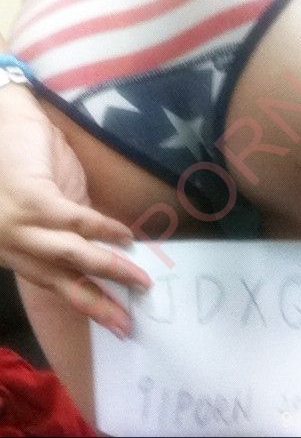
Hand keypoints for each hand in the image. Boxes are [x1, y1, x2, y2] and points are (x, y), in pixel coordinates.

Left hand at [0, 84, 149, 338]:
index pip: (53, 284)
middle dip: (97, 305)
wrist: (4, 121)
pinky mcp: (33, 200)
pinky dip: (106, 231)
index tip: (112, 321)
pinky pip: (78, 222)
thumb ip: (64, 229)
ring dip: (111, 271)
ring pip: (72, 257)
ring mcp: (20, 224)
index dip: (85, 303)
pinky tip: (127, 237)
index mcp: (16, 247)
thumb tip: (108, 247)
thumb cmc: (19, 160)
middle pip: (61, 282)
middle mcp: (13, 244)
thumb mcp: (40, 207)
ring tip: (141, 281)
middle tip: (127, 324)